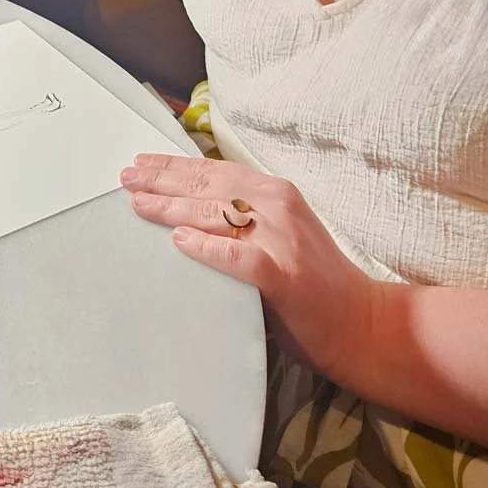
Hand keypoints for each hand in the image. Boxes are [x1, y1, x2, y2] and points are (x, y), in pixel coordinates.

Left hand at [121, 154, 377, 383]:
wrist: (362, 324)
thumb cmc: (314, 281)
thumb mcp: (279, 232)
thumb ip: (242, 217)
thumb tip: (187, 209)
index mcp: (275, 194)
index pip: (215, 172)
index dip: (175, 166)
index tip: (141, 163)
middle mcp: (277, 207)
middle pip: (209, 187)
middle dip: (162, 181)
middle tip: (125, 178)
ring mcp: (281, 239)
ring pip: (216, 215)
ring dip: (172, 208)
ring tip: (138, 205)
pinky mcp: (283, 276)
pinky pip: (238, 256)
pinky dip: (208, 247)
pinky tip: (179, 241)